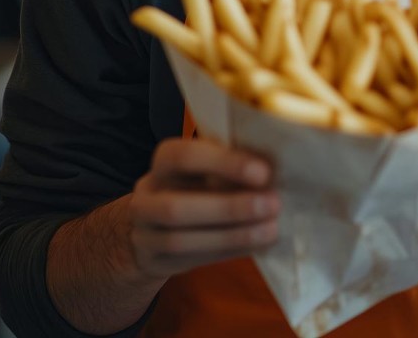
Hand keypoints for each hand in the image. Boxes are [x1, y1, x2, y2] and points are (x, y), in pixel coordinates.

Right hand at [127, 138, 281, 280]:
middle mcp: (145, 198)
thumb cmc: (195, 186)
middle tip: (273, 204)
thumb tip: (271, 173)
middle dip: (229, 208)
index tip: (264, 172)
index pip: (182, 157)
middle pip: (175, 207)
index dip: (223, 163)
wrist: (153, 226)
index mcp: (162, 163)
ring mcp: (144, 234)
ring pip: (180, 240)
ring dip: (231, 235)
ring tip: (270, 229)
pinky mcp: (155, 262)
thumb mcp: (206, 168)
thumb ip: (229, 167)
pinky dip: (228, 251)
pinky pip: (190, 260)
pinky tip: (257, 244)